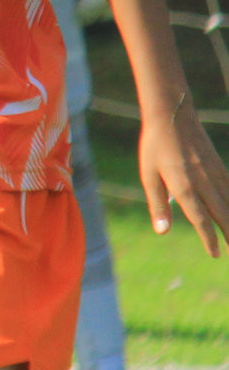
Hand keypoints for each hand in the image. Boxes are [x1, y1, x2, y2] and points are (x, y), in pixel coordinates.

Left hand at [138, 95, 228, 257]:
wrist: (172, 115)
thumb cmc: (155, 147)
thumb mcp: (148, 175)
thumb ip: (158, 204)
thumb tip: (162, 232)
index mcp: (183, 185)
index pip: (199, 218)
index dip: (208, 237)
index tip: (215, 254)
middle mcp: (203, 181)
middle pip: (221, 213)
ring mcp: (214, 172)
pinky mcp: (219, 165)